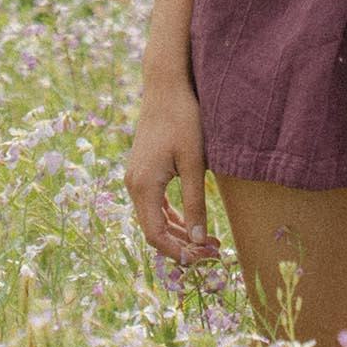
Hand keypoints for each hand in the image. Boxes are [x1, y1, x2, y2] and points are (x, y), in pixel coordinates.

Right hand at [127, 80, 219, 266]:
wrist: (165, 87)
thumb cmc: (183, 120)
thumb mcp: (195, 162)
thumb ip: (195, 202)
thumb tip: (198, 239)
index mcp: (144, 185)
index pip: (155, 235)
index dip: (178, 252)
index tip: (203, 259)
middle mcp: (133, 184)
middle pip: (153, 230)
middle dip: (182, 245)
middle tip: (213, 252)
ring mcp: (135, 178)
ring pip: (153, 219)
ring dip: (178, 233)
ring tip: (209, 242)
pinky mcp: (142, 171)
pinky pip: (154, 204)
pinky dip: (171, 217)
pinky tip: (193, 223)